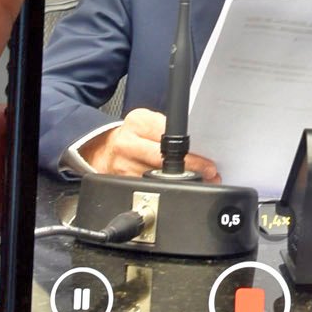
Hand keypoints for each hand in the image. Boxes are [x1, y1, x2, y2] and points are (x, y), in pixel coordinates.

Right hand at [77, 108, 219, 180]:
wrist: (101, 149)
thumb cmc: (133, 134)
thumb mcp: (148, 122)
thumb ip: (168, 129)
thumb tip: (200, 146)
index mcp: (138, 123)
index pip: (170, 137)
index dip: (191, 152)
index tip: (208, 162)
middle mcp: (127, 143)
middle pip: (164, 160)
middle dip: (191, 169)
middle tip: (209, 174)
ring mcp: (121, 165)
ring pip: (157, 178)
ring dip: (181, 183)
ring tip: (200, 182)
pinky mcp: (119, 181)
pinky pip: (146, 188)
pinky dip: (165, 190)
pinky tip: (177, 188)